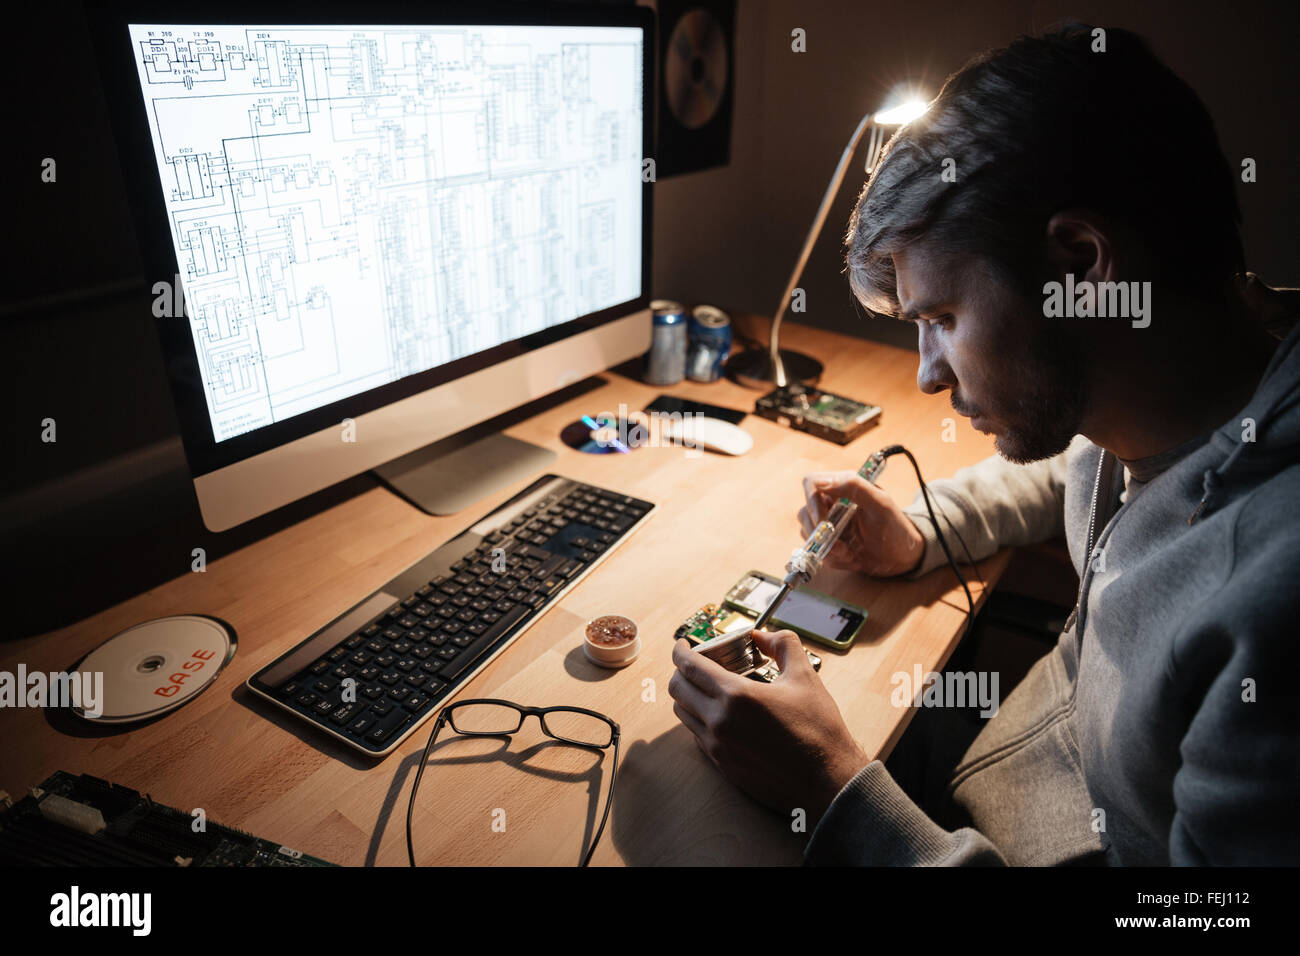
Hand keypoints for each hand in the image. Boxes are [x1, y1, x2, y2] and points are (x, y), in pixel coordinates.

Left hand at [669, 629, 870, 826]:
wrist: (828, 781)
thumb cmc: (819, 730)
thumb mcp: (805, 677)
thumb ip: (783, 645)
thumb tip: (761, 635)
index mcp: (736, 696)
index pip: (689, 667)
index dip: (680, 651)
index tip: (682, 644)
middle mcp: (719, 722)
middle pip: (677, 689)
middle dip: (681, 671)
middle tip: (695, 665)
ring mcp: (718, 747)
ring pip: (683, 714)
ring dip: (688, 696)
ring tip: (707, 689)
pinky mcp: (722, 766)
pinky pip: (697, 736)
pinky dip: (700, 720)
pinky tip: (719, 715)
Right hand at [797, 470, 925, 576]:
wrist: (903, 556)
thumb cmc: (896, 527)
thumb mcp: (881, 504)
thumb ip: (855, 487)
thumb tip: (824, 482)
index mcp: (844, 487)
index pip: (812, 483)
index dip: (812, 501)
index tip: (823, 520)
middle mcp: (832, 504)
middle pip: (805, 512)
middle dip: (819, 532)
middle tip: (840, 544)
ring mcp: (829, 525)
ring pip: (808, 534)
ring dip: (827, 547)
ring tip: (849, 553)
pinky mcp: (830, 544)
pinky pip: (817, 551)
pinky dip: (832, 558)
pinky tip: (851, 558)